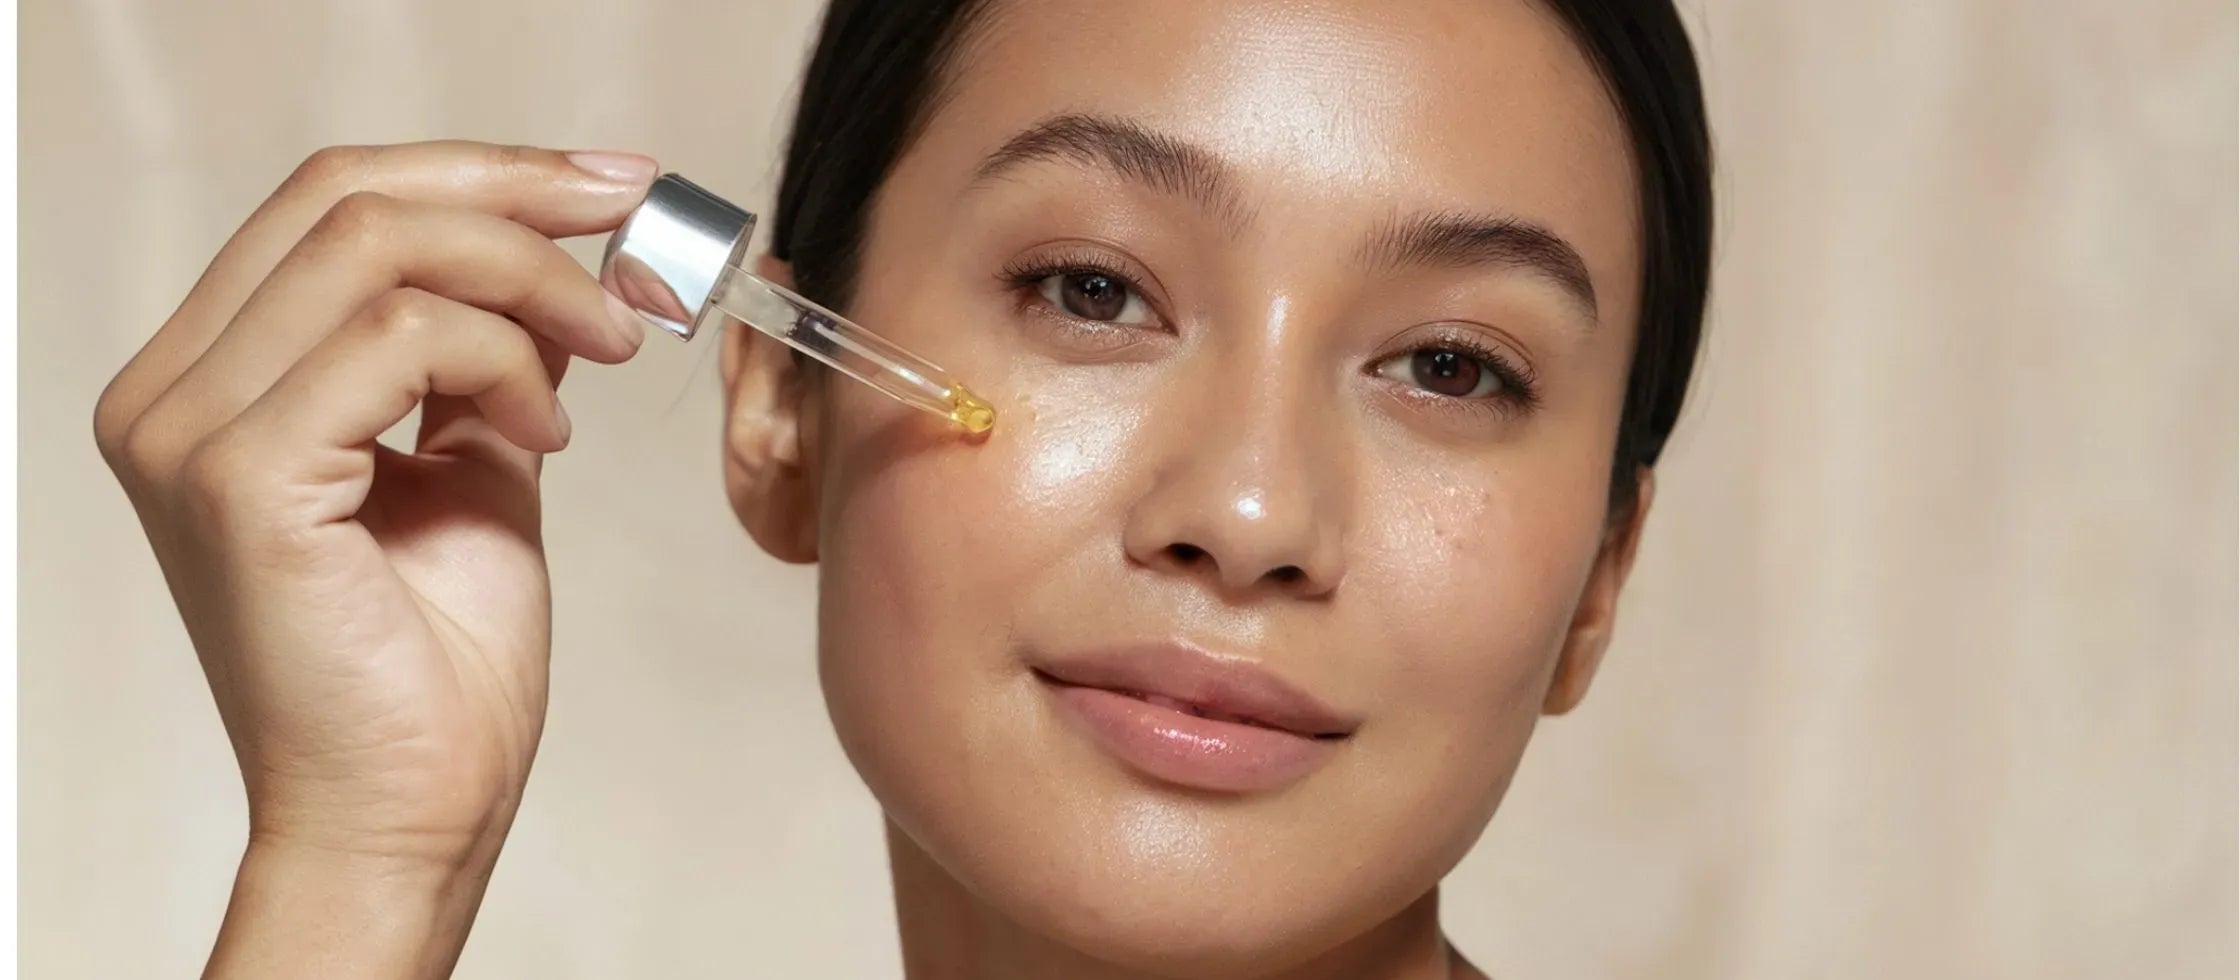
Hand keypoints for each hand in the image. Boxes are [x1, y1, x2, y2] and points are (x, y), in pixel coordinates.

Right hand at [92, 142, 655, 948]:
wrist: (413, 817)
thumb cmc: (437, 671)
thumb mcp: (478, 467)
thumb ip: (492, 358)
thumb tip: (557, 260)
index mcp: (208, 379)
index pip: (329, 204)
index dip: (482, 172)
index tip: (609, 185)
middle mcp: (170, 394)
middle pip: (346, 197)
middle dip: (518, 193)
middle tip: (634, 224)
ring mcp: (190, 434)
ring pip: (378, 250)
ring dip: (529, 285)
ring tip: (605, 353)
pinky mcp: (241, 481)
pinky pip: (395, 343)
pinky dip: (502, 363)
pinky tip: (545, 435)